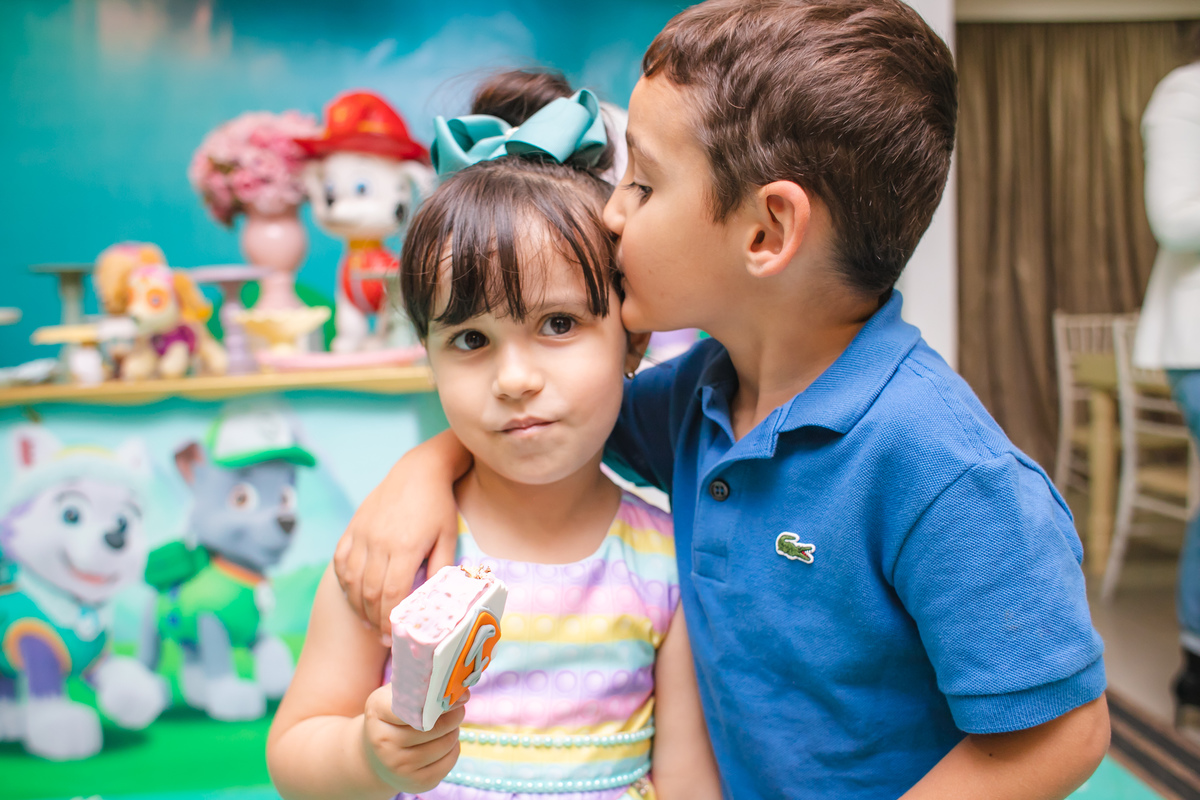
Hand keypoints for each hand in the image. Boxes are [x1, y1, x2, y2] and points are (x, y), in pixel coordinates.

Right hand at [334, 431, 469, 639]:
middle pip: (369, 592)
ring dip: (357, 605)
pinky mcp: (354, 527)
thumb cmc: (438, 505)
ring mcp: (362, 533)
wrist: (418, 470)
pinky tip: (353, 595)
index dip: (390, 620)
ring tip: (369, 621)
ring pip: (351, 580)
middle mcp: (379, 542)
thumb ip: (439, 569)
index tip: (394, 636)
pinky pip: (341, 560)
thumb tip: (433, 601)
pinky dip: (344, 582)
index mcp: (405, 547)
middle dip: (375, 619)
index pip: (392, 594)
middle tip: (383, 636)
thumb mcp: (447, 537)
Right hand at [362, 684, 466, 793]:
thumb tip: (460, 690)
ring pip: (445, 743)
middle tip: (458, 707)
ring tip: (449, 724)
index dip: (439, 700)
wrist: (374, 757)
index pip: (412, 705)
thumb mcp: (393, 695)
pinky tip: (444, 741)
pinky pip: (449, 760)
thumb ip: (419, 685)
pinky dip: (454, 748)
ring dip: (455, 730)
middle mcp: (383, 742)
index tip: (455, 694)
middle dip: (454, 714)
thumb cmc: (391, 717)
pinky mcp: (415, 783)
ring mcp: (398, 766)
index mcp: (377, 712)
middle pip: (434, 726)